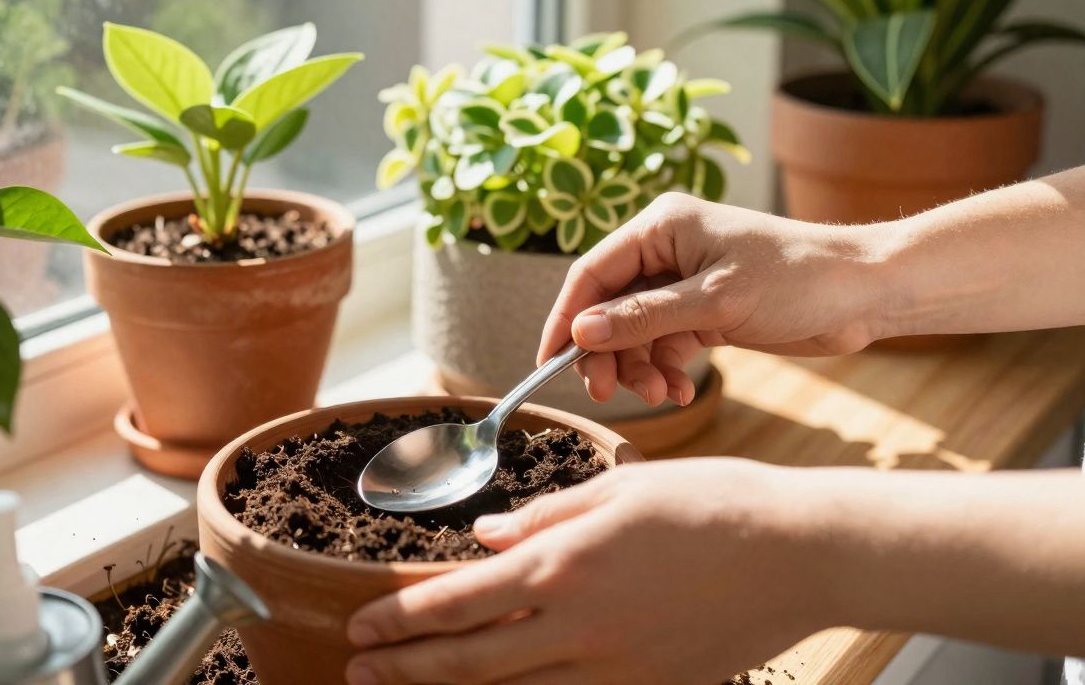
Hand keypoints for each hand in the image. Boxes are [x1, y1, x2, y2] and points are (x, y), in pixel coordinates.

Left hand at [345, 460, 832, 684]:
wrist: (798, 555)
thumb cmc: (710, 505)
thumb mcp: (618, 489)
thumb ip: (544, 517)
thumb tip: (485, 537)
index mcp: (563, 566)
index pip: (458, 602)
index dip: (401, 618)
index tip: (362, 625)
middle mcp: (576, 626)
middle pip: (469, 661)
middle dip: (405, 669)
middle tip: (357, 672)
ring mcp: (612, 667)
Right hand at [538, 193, 893, 404]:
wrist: (865, 294)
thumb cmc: (797, 280)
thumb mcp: (715, 302)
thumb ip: (644, 317)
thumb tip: (580, 333)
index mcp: (661, 226)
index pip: (592, 273)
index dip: (566, 318)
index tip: (549, 361)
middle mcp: (666, 250)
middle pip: (609, 306)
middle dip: (607, 352)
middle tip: (608, 392)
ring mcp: (684, 282)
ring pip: (634, 332)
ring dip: (639, 367)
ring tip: (661, 395)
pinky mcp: (704, 312)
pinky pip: (663, 343)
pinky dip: (665, 369)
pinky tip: (681, 391)